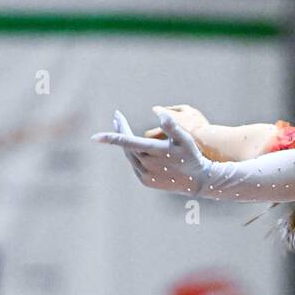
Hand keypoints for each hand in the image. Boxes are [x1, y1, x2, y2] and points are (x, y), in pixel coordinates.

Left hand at [91, 109, 209, 193]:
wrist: (198, 181)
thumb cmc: (192, 155)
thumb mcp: (185, 138)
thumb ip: (171, 125)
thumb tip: (158, 112)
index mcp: (154, 153)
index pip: (127, 143)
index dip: (111, 138)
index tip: (95, 137)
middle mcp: (147, 166)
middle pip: (127, 147)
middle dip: (121, 132)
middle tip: (117, 118)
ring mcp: (145, 175)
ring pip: (130, 156)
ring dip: (125, 144)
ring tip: (123, 130)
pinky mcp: (146, 182)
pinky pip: (135, 165)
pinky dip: (133, 155)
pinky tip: (135, 148)